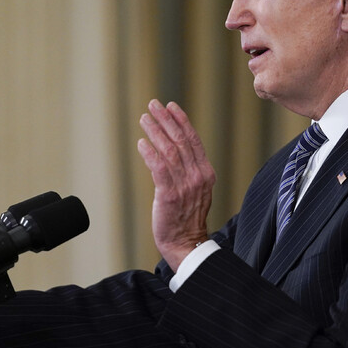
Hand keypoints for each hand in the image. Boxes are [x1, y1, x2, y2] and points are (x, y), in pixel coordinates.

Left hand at [136, 100, 215, 269]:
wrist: (186, 242)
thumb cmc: (187, 217)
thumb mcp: (196, 189)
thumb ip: (189, 170)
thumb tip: (174, 149)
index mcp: (206, 173)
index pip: (193, 140)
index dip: (181, 121)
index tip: (171, 106)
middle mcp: (197, 176)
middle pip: (180, 140)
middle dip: (166, 120)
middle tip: (153, 105)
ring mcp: (184, 186)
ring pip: (168, 151)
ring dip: (155, 131)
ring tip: (144, 118)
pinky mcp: (168, 195)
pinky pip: (159, 168)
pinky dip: (150, 153)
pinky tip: (142, 142)